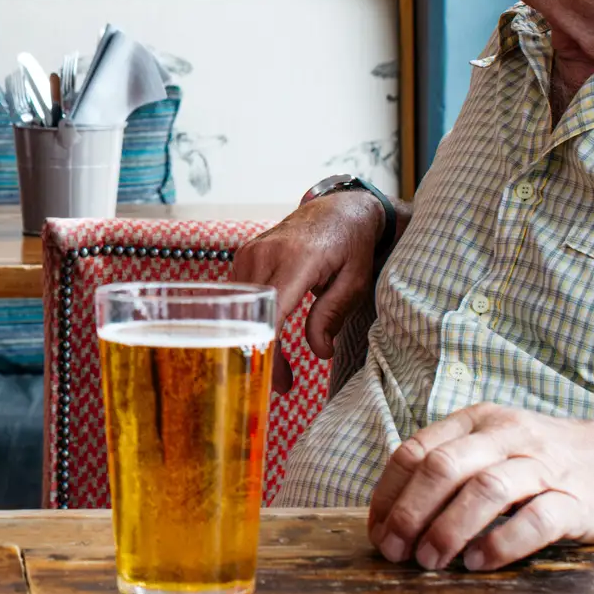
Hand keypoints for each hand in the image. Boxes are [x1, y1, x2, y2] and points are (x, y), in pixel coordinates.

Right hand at [226, 190, 383, 391]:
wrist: (337, 209)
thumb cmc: (350, 246)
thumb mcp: (354, 282)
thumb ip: (332, 315)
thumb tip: (318, 352)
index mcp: (297, 259)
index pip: (274, 311)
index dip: (273, 350)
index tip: (280, 380)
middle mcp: (266, 253)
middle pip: (252, 315)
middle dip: (264, 354)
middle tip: (281, 385)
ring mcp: (250, 252)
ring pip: (241, 308)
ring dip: (255, 338)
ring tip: (277, 366)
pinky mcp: (244, 256)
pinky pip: (239, 296)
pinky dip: (250, 319)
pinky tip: (266, 337)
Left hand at [366, 405, 593, 571]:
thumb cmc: (544, 461)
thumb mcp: (493, 446)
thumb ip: (450, 469)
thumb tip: (393, 518)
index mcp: (477, 421)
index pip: (416, 450)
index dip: (389, 494)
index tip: (377, 531)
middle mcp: (508, 435)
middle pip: (444, 467)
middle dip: (411, 513)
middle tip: (396, 551)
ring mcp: (545, 464)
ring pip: (486, 490)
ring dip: (449, 529)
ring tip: (431, 561)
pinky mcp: (578, 498)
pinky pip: (536, 518)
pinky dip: (502, 542)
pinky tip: (480, 563)